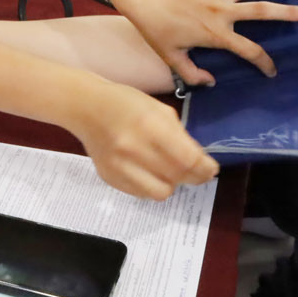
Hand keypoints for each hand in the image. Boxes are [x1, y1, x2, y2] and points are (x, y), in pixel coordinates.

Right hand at [67, 79, 219, 199]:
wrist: (86, 108)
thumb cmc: (127, 103)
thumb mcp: (159, 109)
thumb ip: (180, 135)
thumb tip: (198, 160)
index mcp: (150, 126)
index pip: (188, 159)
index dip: (205, 168)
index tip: (211, 169)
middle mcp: (134, 149)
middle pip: (177, 177)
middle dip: (194, 177)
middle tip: (198, 173)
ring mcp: (120, 167)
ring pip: (160, 193)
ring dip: (171, 184)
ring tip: (169, 171)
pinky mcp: (109, 178)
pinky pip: (141, 194)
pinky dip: (150, 185)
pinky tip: (149, 171)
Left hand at [100, 0, 297, 85]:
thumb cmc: (156, 30)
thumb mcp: (172, 58)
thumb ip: (192, 74)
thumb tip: (211, 82)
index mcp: (217, 34)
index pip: (249, 51)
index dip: (263, 63)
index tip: (272, 71)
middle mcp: (224, 12)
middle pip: (263, 12)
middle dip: (288, 14)